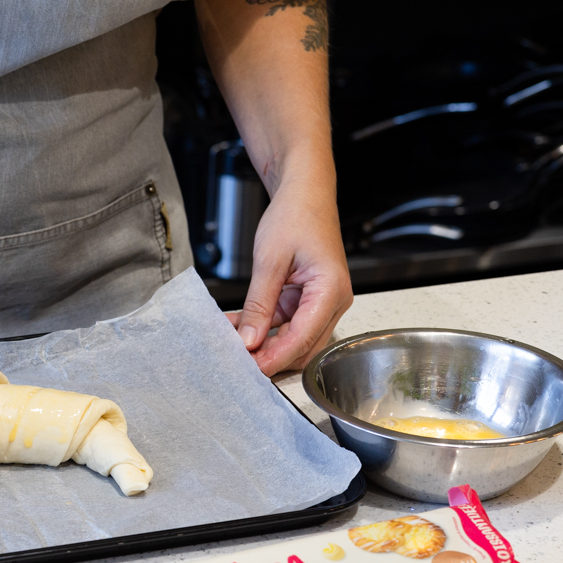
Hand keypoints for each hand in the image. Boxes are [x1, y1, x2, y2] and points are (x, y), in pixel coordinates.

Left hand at [227, 182, 351, 376]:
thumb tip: (249, 341)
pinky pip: (285, 323)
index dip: (276, 358)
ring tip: (230, 340)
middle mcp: (332, 301)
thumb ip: (259, 304)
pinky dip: (262, 327)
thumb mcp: (270, 261)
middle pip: (302, 346)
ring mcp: (320, 302)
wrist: (303, 193)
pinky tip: (237, 326)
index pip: (304, 338)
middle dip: (270, 356)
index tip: (251, 369)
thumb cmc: (295, 216)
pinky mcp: (306, 300)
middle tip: (236, 359)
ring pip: (292, 338)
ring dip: (263, 342)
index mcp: (331, 290)